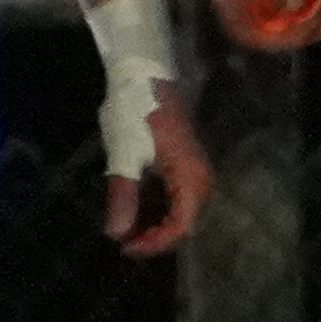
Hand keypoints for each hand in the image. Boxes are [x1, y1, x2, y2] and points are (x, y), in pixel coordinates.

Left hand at [110, 86, 214, 255]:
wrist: (144, 74)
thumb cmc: (135, 113)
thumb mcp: (124, 156)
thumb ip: (124, 195)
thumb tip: (119, 233)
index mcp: (190, 178)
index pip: (180, 226)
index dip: (154, 243)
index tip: (124, 247)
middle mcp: (201, 177)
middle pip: (186, 221)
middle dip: (156, 236)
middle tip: (124, 239)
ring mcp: (197, 168)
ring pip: (184, 209)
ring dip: (158, 222)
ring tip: (129, 226)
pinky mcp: (187, 161)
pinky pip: (180, 195)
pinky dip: (161, 207)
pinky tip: (140, 204)